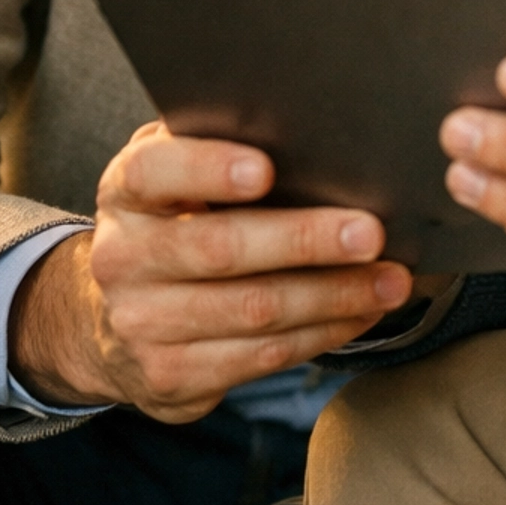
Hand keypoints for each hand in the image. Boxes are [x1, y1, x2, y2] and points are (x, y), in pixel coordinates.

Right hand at [9, 122, 412, 421]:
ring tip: (390, 280)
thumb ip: (217, 145)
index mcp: (126, 191)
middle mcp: (122, 258)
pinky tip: (361, 313)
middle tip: (369, 233)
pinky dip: (322, 333)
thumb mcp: (177, 175)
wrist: (114, 322)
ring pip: (252, 310)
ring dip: (333, 296)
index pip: (154, 171)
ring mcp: (140, 324)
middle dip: (304, 240)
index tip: (266, 170)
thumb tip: (310, 128)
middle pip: (220, 248)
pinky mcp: (171, 376)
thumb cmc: (175, 222)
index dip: (208, 169)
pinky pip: (261, 356)